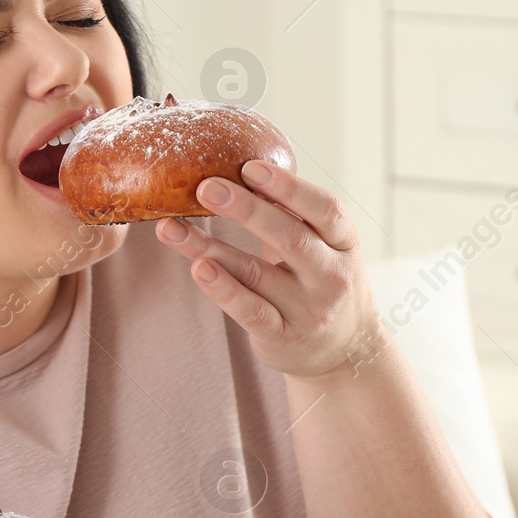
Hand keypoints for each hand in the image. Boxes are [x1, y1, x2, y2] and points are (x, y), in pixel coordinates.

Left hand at [155, 159, 381, 381]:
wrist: (345, 350)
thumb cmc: (322, 281)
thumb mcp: (324, 246)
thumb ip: (292, 215)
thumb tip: (237, 171)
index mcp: (343, 243)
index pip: (326, 210)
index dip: (289, 187)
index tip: (250, 167)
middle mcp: (331, 276)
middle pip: (290, 237)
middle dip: (246, 209)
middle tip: (206, 187)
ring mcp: (308, 310)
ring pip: (256, 274)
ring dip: (210, 247)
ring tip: (172, 227)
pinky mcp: (282, 337)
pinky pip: (250, 312)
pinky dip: (222, 289)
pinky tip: (198, 268)